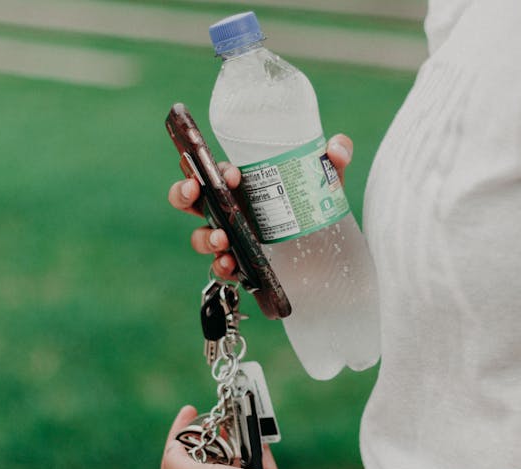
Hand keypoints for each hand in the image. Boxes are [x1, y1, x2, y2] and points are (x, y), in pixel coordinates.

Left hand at [160, 405, 327, 468]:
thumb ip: (177, 464)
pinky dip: (254, 451)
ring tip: (233, 424)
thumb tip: (172, 450)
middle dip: (205, 441)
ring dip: (231, 444)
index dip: (176, 438)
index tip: (189, 412)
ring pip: (230, 468)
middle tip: (211, 420)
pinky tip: (256, 437)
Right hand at [165, 134, 353, 280]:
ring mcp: (233, 238)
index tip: (233, 175)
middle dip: (183, 193)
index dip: (214, 169)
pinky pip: (221, 268)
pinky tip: (230, 266)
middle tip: (193, 191)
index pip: (216, 172)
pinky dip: (221, 267)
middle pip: (191, 199)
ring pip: (201, 236)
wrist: (330, 250)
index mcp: (242, 184)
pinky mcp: (242, 264)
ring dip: (205, 237)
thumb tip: (337, 148)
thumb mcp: (327, 178)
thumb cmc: (318, 205)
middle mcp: (230, 210)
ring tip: (222, 240)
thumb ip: (336, 156)